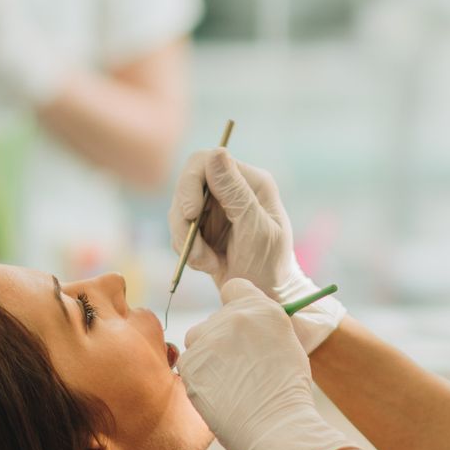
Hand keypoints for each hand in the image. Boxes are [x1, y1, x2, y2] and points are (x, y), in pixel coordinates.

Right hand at [167, 149, 346, 353]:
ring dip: (187, 241)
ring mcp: (216, 208)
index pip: (206, 162)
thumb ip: (236, 192)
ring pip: (179, 210)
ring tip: (208, 263)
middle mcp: (232, 189)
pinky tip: (208, 265)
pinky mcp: (203, 227)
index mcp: (251, 182)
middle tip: (194, 250)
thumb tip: (216, 152)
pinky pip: (179, 230)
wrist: (265, 298)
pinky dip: (187, 250)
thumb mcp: (256, 230)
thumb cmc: (270, 266)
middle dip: (184, 220)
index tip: (191, 214)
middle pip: (186, 185)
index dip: (190, 185)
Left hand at [179, 279, 354, 449]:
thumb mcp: (286, 345)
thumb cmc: (288, 392)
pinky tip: (219, 394)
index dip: (236, 306)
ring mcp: (209, 339)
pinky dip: (200, 377)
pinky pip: (189, 363)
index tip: (241, 327)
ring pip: (198, 340)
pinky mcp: (191, 363)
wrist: (277, 427)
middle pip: (215, 318)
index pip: (234, 287)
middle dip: (222, 338)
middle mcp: (233, 316)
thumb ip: (263, 326)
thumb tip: (246, 324)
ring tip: (230, 383)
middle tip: (239, 367)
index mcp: (262, 308)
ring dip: (208, 355)